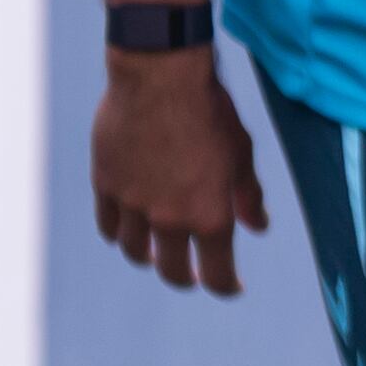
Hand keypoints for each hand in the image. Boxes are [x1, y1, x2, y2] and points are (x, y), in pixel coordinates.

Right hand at [91, 52, 269, 293]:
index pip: (217, 273)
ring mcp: (133, 204)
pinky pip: (108, 224)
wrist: (161, 78)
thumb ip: (248, 197)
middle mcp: (169, 219)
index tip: (230, 287)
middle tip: (190, 275)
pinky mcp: (106, 185)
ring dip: (148, 256)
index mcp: (210, 215)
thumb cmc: (211, 112)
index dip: (225, 286)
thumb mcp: (242, 155)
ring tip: (156, 252)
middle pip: (171, 270)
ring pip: (134, 251)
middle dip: (184, 278)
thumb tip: (259, 226)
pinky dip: (118, 232)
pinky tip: (127, 229)